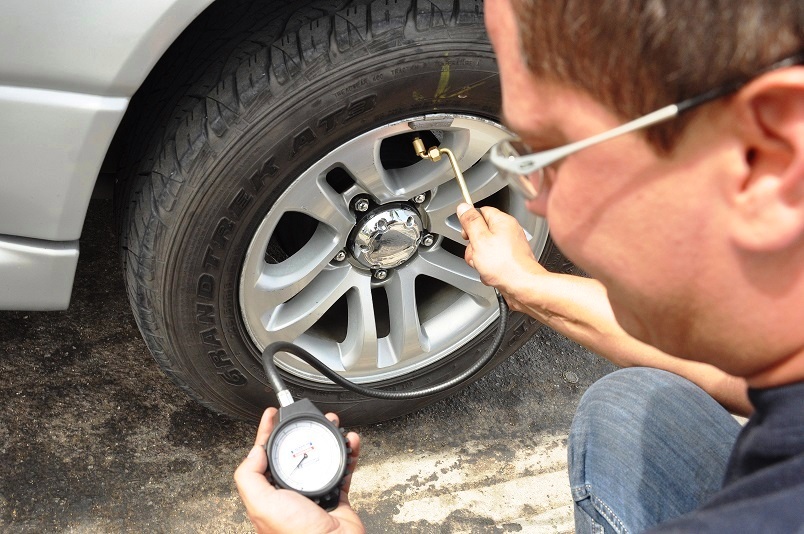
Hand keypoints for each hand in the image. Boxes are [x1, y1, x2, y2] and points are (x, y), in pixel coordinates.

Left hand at [234, 408, 363, 533]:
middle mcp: (291, 492)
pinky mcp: (336, 495)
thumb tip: (254, 451)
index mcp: (269, 494)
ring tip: (333, 425)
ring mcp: (314, 493)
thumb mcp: (262, 504)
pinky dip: (349, 454)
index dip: (267, 432)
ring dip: (328, 439)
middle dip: (303, 431)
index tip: (272, 415)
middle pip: (295, 452)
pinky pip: (344, 468)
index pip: (264, 455)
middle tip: (309, 417)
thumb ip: (250, 477)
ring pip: (321, 457)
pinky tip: (350, 443)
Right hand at [457, 203, 545, 311]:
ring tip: (485, 266)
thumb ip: (470, 222)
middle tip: (478, 253)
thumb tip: (463, 207)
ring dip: (479, 260)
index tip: (466, 234)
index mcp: (502, 221)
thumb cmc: (506, 265)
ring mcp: (509, 248)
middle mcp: (508, 232)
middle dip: (473, 246)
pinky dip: (487, 269)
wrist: (522, 287)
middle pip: (480, 233)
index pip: (481, 212)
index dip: (470, 223)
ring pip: (484, 250)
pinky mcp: (509, 262)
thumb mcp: (480, 239)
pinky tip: (491, 273)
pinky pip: (491, 262)